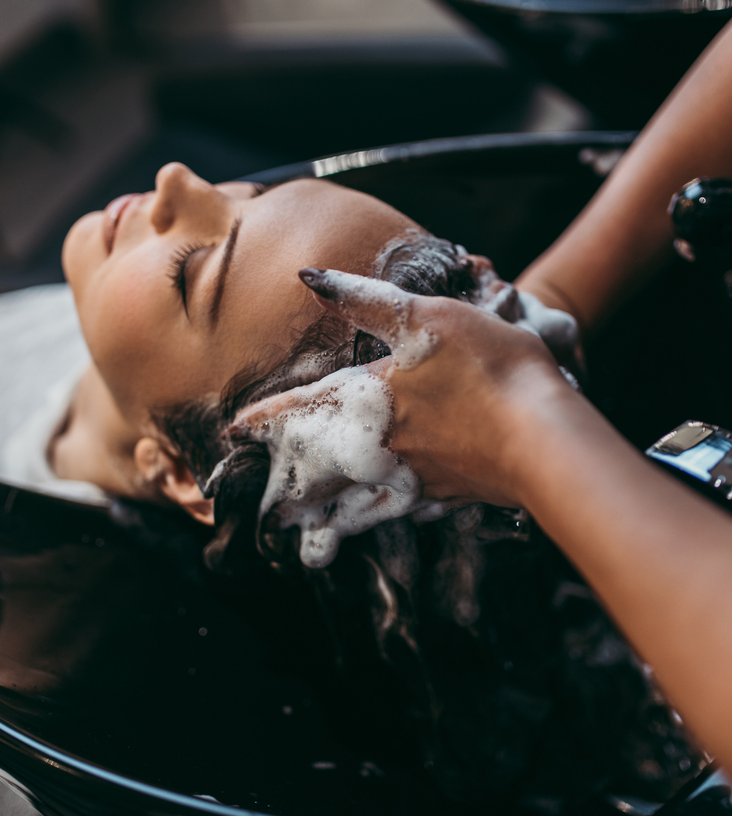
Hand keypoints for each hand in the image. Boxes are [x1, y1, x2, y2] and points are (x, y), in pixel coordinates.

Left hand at [236, 269, 568, 508]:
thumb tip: (309, 278)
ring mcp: (417, 475)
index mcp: (371, 400)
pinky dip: (387, 522)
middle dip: (291, 489)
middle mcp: (384, 445)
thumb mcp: (425, 317)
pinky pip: (407, 512)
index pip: (303, 408)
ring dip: (329, 519)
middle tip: (268, 510)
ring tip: (309, 537)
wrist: (544, 434)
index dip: (266, 419)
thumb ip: (365, 297)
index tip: (234, 434)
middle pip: (324, 471)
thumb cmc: (486, 367)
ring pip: (360, 504)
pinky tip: (390, 523)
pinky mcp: (451, 493)